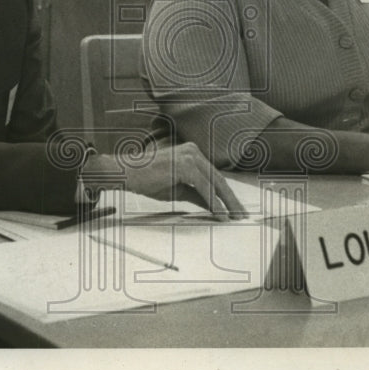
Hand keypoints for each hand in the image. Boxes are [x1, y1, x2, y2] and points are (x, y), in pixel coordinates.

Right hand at [123, 142, 247, 219]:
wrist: (127, 173)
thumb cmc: (147, 179)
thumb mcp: (177, 189)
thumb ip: (196, 195)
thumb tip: (213, 206)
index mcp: (192, 154)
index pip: (214, 176)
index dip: (226, 194)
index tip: (234, 208)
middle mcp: (193, 151)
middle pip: (219, 178)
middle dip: (231, 199)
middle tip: (241, 214)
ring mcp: (190, 156)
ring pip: (215, 183)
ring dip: (226, 202)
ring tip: (234, 217)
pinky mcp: (185, 165)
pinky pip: (204, 187)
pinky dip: (213, 202)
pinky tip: (219, 213)